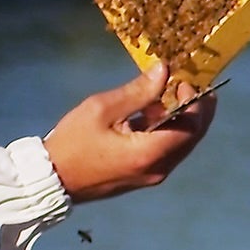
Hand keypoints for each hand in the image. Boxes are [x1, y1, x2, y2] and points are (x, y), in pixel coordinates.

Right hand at [45, 64, 216, 201]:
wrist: (52, 179)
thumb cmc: (73, 142)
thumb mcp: (103, 109)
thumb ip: (138, 91)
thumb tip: (164, 71)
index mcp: (149, 153)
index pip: (192, 127)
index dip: (196, 101)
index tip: (185, 80)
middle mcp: (158, 169)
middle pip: (193, 137)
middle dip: (196, 109)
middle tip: (187, 83)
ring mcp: (152, 176)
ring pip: (181, 145)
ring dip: (181, 119)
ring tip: (164, 93)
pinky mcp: (143, 176)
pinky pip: (167, 152)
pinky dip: (167, 131)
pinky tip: (149, 113)